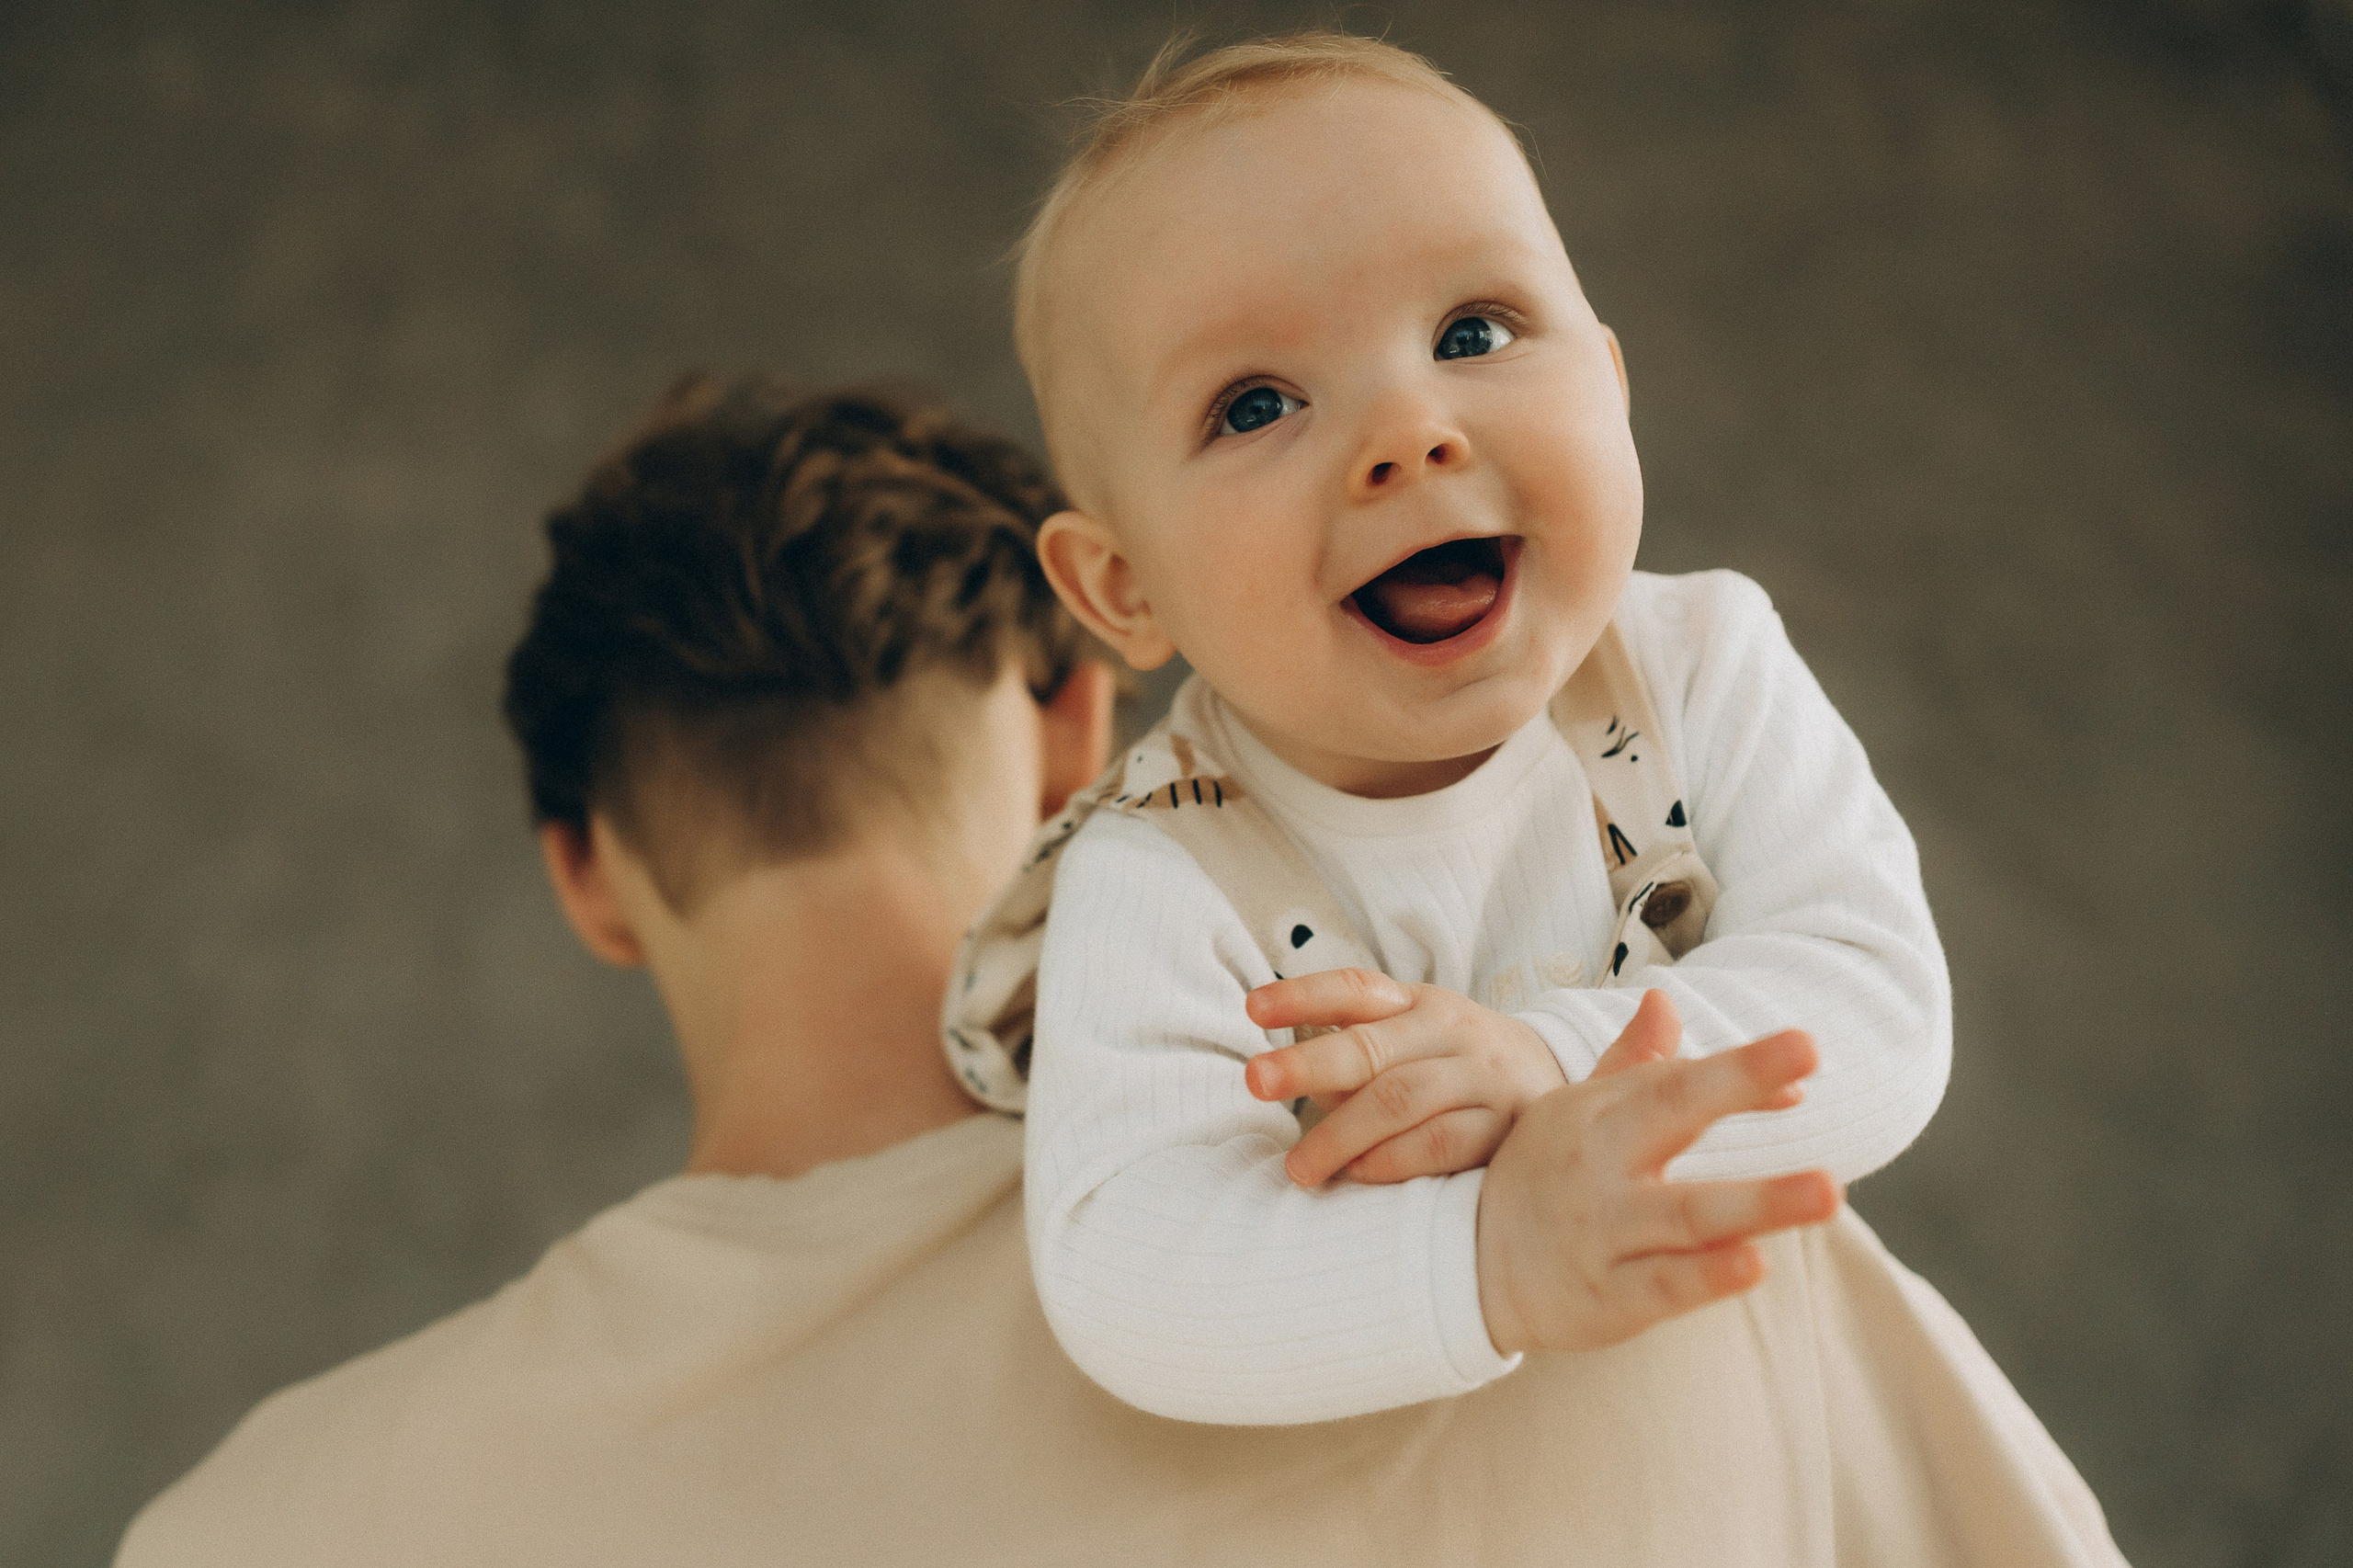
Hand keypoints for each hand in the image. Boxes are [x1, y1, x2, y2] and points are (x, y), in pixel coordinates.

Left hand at [1242, 968, 1569, 1186]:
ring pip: (1402, 1098)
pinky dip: (1394, 1160)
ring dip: (1342, 1134)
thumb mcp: (1412, 1041)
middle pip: (1372, 1046)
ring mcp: (1482, 1078)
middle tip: (1255, 1081)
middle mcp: (1452, 1031)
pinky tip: (1359, 1174)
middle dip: (1308, 1064)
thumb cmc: (1456, 1065)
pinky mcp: (1506, 1127)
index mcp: (1419, 1004)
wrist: (1556, 1084)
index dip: (1302, 995)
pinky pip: (1443, 1143)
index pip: (1355, 989)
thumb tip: (1287, 1080)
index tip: (1251, 1009)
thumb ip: (1356, 1056)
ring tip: (1299, 1166)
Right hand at [1473, 990, 1840, 1354]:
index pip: (1677, 1080)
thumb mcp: (1575, 1113)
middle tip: (1808, 1049)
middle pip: (1672, 1115)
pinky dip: (1708, 1276)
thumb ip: (1631, 1064)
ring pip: (1686, 1213)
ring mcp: (1603, 1231)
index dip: (1741, 1066)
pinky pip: (1663, 1285)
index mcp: (1597, 1114)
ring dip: (1756, 1201)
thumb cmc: (1539, 1178)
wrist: (1465, 1265)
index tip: (1806, 1048)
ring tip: (1826, 1190)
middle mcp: (1600, 1165)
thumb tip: (1665, 1000)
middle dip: (1736, 1082)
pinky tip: (1754, 1263)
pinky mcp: (1608, 1297)